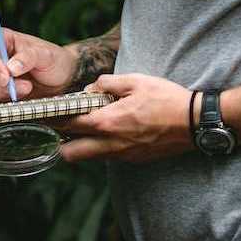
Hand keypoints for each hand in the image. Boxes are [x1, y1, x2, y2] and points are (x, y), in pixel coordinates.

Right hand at [0, 27, 75, 101]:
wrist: (61, 79)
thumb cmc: (53, 61)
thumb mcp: (46, 55)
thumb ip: (29, 57)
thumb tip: (11, 67)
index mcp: (3, 39)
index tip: (6, 78)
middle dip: (1, 83)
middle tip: (26, 86)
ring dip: (4, 92)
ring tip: (27, 88)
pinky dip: (3, 99)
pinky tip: (20, 95)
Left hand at [56, 74, 194, 163]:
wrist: (193, 122)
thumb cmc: (166, 99)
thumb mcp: (136, 81)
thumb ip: (108, 83)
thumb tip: (92, 88)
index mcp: (107, 122)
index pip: (69, 125)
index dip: (54, 119)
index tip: (47, 114)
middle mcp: (110, 144)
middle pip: (70, 153)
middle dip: (61, 142)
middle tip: (63, 126)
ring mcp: (122, 154)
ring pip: (89, 157)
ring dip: (82, 145)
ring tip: (88, 127)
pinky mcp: (134, 159)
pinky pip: (108, 156)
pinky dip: (102, 146)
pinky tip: (113, 131)